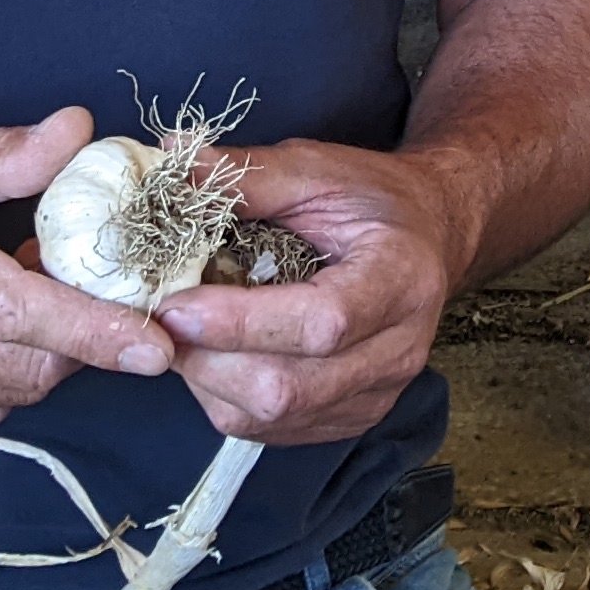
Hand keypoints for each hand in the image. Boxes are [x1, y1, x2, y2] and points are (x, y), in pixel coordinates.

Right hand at [0, 107, 174, 435]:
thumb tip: (77, 133)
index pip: (8, 307)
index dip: (89, 328)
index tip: (152, 344)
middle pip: (18, 364)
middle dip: (79, 340)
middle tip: (91, 288)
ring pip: (1, 395)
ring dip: (41, 357)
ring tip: (29, 298)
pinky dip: (0, 379)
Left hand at [153, 140, 473, 448]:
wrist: (429, 235)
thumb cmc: (371, 199)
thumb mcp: (317, 169)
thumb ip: (247, 174)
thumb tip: (171, 158)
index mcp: (401, 278)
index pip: (320, 323)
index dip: (240, 322)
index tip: (175, 305)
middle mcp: (399, 349)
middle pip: (289, 388)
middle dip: (208, 359)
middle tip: (159, 319)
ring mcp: (378, 393)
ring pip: (272, 417)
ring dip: (209, 380)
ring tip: (183, 332)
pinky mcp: (353, 417)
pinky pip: (273, 431)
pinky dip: (226, 398)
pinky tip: (214, 354)